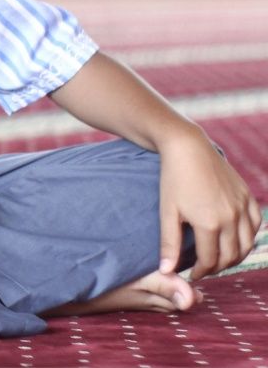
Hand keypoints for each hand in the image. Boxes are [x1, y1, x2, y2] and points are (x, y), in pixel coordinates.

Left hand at [157, 131, 261, 278]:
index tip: (192, 274)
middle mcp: (231, 217)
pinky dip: (248, 237)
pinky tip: (235, 240)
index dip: (201, 272)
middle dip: (217, 267)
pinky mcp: (248, 196)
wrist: (188, 147)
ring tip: (218, 258)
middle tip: (205, 268)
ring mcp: (243, 206)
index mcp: (210, 223)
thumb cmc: (173, 179)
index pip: (210, 260)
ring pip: (246, 244)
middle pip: (231, 256)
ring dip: (234, 256)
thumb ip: (169, 244)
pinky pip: (255, 225)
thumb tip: (167, 271)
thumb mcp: (167, 212)